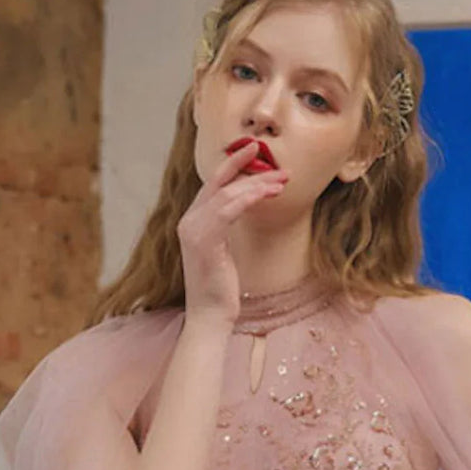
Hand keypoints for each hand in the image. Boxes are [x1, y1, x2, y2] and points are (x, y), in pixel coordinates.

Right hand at [177, 141, 288, 326]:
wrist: (209, 317)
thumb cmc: (220, 290)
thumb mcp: (223, 252)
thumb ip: (226, 228)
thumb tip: (245, 209)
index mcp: (192, 221)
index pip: (213, 185)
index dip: (233, 165)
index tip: (255, 152)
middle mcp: (188, 221)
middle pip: (219, 182)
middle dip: (248, 167)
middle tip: (277, 165)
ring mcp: (194, 230)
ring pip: (227, 193)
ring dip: (257, 184)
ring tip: (281, 181)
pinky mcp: (204, 241)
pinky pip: (229, 209)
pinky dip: (250, 198)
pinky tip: (268, 193)